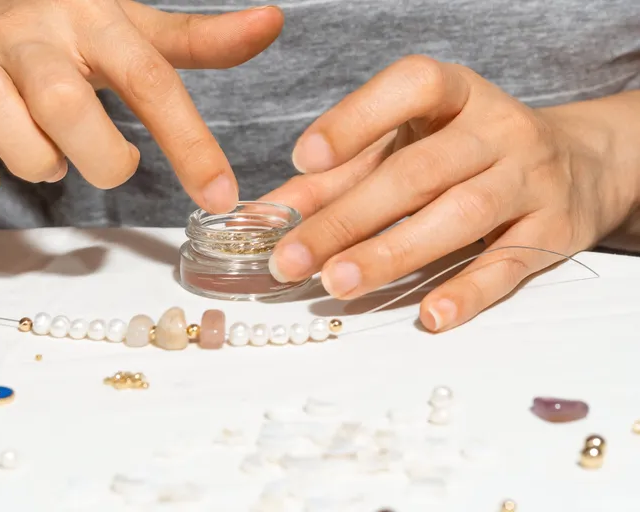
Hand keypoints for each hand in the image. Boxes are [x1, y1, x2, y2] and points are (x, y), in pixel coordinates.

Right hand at [0, 0, 282, 209]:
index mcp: (87, 18)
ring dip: (38, 164)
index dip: (190, 143)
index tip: (221, 195)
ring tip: (50, 155)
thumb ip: (196, 39)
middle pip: (66, 106)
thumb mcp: (128, 25)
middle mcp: (27, 39)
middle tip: (109, 162)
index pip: (149, 78)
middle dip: (100, 157)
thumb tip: (271, 24)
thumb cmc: (58, 28)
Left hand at [264, 55, 639, 330]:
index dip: (356, 120)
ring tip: (337, 283)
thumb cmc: (465, 153)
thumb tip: (265, 215)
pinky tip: (430, 315)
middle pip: (419, 171)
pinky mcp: (554, 230)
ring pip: (460, 216)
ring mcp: (531, 178)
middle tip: (291, 258)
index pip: (411, 87)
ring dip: (393, 253)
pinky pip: (509, 263)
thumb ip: (336, 177)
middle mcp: (497, 129)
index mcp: (455, 94)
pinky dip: (469, 291)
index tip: (305, 159)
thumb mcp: (404, 145)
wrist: (576, 163)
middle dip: (349, 217)